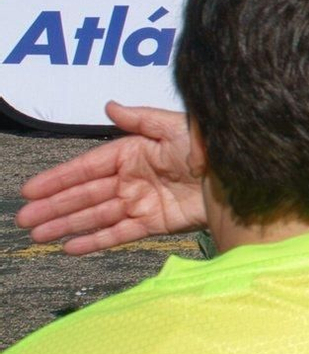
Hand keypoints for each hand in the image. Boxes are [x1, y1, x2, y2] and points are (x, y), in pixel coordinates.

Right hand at [15, 103, 205, 253]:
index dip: (58, 179)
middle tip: (25, 219)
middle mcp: (133, 179)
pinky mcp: (156, 223)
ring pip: (97, 216)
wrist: (237, 174)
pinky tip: (70, 247)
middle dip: (54, 207)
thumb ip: (140, 119)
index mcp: (133, 153)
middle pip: (85, 195)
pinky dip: (96, 241)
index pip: (87, 167)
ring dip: (67, 225)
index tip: (31, 190)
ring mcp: (142, 202)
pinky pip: (119, 233)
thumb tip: (110, 106)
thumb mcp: (173, 126)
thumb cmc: (208, 145)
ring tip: (38, 236)